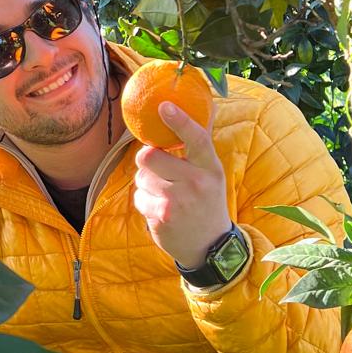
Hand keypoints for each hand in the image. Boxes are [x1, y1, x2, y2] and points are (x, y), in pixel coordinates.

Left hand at [133, 99, 231, 269]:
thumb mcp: (212, 174)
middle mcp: (196, 183)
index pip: (196, 138)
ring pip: (141, 177)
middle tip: (157, 169)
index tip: (164, 106)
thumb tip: (205, 106)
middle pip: (150, 156)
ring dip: (146, 184)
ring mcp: (178, 201)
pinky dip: (145, 202)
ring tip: (164, 195)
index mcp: (210, 168)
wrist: (210, 247)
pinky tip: (161, 211)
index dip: (180, 120)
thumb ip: (200, 146)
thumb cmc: (207, 202)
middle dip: (147, 161)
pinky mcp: (162, 217)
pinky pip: (139, 198)